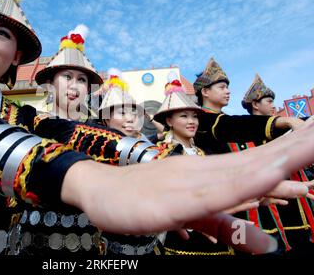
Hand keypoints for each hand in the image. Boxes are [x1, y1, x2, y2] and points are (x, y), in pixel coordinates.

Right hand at [61, 119, 313, 253]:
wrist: (97, 189)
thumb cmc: (141, 199)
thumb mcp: (192, 217)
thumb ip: (228, 227)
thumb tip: (266, 244)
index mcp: (210, 173)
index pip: (259, 161)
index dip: (294, 152)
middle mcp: (205, 171)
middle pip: (259, 160)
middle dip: (299, 147)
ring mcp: (190, 182)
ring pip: (244, 170)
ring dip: (283, 158)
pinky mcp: (175, 199)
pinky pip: (216, 192)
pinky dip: (246, 184)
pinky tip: (271, 176)